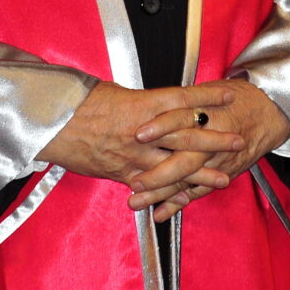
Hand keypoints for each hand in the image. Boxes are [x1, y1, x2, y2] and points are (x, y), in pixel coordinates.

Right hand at [36, 81, 242, 193]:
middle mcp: (143, 130)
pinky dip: (170, 193)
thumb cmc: (77, 100)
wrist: (52, 121)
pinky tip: (185, 198)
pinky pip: (152, 185)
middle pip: (187, 134)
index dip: (207, 96)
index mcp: (141, 103)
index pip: (183, 98)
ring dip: (202, 173)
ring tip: (224, 178)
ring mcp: (135, 155)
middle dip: (214, 138)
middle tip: (237, 139)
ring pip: (175, 165)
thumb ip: (137, 101)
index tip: (228, 93)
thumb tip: (151, 103)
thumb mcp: (112, 91)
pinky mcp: (123, 173)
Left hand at [128, 78, 289, 220]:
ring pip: (187, 180)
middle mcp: (212, 140)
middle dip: (157, 173)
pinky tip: (160, 213)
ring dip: (161, 193)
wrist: (267, 110)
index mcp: (207, 113)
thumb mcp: (207, 90)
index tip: (138, 134)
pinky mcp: (223, 173)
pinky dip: (178, 203)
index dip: (159, 127)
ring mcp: (217, 161)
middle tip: (134, 181)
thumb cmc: (234, 96)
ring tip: (138, 201)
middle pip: (183, 158)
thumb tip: (150, 104)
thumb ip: (181, 101)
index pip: (179, 119)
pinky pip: (198, 191)